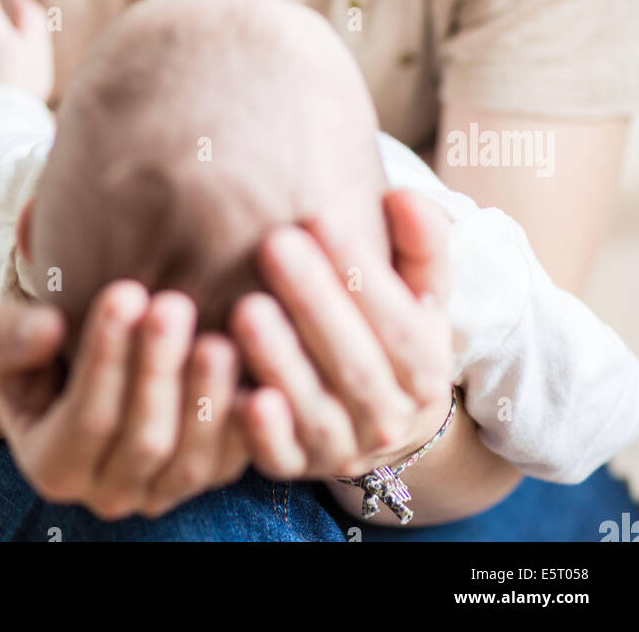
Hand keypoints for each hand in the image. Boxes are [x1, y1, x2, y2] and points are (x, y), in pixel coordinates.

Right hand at [0, 282, 250, 519]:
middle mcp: (111, 491)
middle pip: (145, 441)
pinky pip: (239, 457)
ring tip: (219, 336)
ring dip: (208, 397)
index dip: (106, 358)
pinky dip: (251, 419)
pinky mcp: (212, 471)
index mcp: (55, 467)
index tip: (124, 292)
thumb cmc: (37, 353)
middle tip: (173, 304)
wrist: (75, 371)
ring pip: (195, 461)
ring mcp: (166, 488)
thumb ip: (8, 338)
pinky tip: (259, 366)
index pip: (86, 420)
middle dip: (159, 370)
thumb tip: (46, 327)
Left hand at [227, 188, 454, 479]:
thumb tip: (404, 197)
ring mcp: (341, 450)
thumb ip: (420, 244)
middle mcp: (390, 419)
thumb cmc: (385, 327)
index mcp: (427, 372)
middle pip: (356, 366)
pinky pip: (278, 458)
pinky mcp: (293, 469)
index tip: (322, 217)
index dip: (364, 274)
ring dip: (280, 361)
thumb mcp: (417, 290)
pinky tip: (239, 394)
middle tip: (274, 244)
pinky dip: (262, 434)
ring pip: (316, 413)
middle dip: (314, 302)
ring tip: (246, 307)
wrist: (374, 413)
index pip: (402, 327)